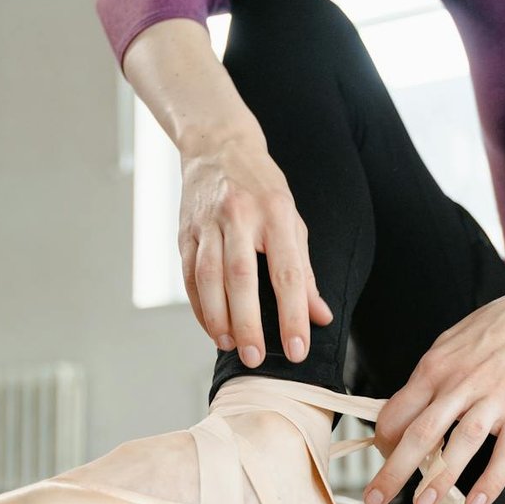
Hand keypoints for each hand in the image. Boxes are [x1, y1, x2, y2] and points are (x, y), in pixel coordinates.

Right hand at [178, 134, 333, 366]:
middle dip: (249, 322)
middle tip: (257, 357)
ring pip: (208, 277)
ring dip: (219, 317)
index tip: (298, 348)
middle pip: (241, 276)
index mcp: (276, 213)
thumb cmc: (262, 189)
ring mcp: (207, 222)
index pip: (288, 273)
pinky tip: (211, 327)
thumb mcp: (293, 220)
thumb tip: (320, 316)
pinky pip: (189, 275)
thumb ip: (305, 270)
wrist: (218, 146)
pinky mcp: (185, 231)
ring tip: (230, 346)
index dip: (293, 314)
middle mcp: (240, 215)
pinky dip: (199, 306)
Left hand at [363, 275, 504, 503]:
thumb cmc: (489, 333)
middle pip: (421, 433)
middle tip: (375, 498)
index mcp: (434, 369)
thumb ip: (424, 381)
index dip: (383, 440)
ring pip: (462, 444)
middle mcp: (460, 385)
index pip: (397, 412)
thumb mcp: (446, 345)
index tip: (381, 457)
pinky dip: (492, 481)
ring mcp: (494, 400)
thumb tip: (398, 414)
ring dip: (440, 478)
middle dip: (394, 470)